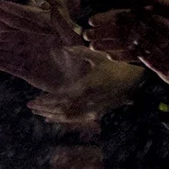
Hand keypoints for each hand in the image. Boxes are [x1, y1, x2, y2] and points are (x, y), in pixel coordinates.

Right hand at [0, 0, 86, 91]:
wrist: (82, 80)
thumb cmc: (80, 57)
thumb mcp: (72, 38)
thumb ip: (61, 24)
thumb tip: (52, 8)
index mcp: (43, 35)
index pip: (22, 24)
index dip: (9, 17)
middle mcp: (35, 46)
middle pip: (13, 38)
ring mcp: (32, 60)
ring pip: (11, 53)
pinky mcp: (31, 74)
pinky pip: (14, 69)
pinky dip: (4, 65)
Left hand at [26, 57, 145, 126]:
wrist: (139, 83)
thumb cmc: (119, 67)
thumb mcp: (100, 56)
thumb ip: (81, 52)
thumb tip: (64, 47)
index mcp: (87, 86)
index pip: (60, 97)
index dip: (45, 100)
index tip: (32, 100)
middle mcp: (88, 101)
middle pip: (60, 109)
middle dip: (44, 108)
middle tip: (30, 107)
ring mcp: (93, 110)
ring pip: (67, 116)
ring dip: (50, 115)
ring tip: (37, 112)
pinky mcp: (97, 114)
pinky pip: (75, 120)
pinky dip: (61, 120)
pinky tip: (50, 119)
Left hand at [129, 0, 168, 94]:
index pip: (166, 26)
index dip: (152, 18)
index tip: (142, 10)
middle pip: (154, 36)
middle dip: (141, 26)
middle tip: (129, 17)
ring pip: (149, 49)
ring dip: (138, 39)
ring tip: (127, 30)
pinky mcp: (165, 74)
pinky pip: (150, 63)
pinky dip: (141, 55)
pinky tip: (133, 48)